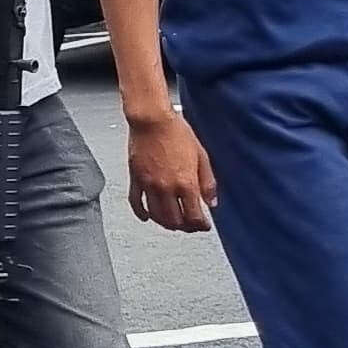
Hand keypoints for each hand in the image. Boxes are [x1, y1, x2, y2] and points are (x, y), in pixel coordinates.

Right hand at [124, 107, 216, 230]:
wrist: (152, 119)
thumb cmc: (176, 131)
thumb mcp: (201, 155)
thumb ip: (208, 182)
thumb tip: (212, 201)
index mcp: (185, 183)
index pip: (194, 216)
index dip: (201, 225)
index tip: (204, 225)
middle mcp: (166, 188)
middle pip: (175, 221)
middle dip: (185, 227)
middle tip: (190, 225)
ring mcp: (149, 185)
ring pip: (157, 216)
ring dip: (166, 223)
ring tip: (173, 222)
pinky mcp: (136, 180)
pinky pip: (136, 203)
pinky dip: (141, 214)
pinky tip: (147, 216)